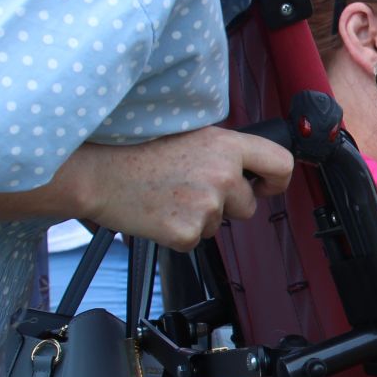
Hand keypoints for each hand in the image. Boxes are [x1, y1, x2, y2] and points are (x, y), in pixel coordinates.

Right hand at [70, 126, 292, 248]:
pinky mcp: (187, 232)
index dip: (276, 181)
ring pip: (219, 224)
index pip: (280, 164)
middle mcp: (223, 175)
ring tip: (168, 195)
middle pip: (248, 206)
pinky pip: (195, 240)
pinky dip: (179, 232)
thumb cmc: (135, 151)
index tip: (265, 186)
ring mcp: (206, 206)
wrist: (96, 174)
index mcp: (226, 147)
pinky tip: (158, 211)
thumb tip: (247, 170)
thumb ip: (223, 153)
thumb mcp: (190, 136)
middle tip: (189, 189)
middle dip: (226, 205)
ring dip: (199, 217)